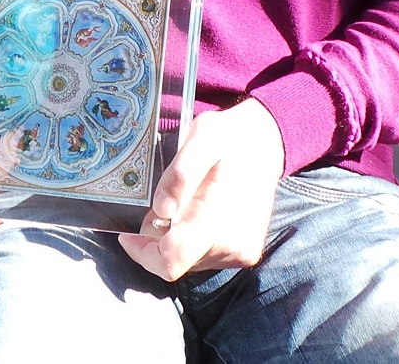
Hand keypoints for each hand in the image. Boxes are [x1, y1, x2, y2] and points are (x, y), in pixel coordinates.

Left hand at [118, 99, 284, 282]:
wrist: (269, 143)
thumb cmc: (232, 137)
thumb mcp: (203, 136)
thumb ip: (180, 174)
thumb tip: (161, 210)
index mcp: (218, 219)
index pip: (171, 261)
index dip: (142, 253)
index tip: (128, 234)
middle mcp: (232, 245)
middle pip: (176, 262)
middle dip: (156, 241)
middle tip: (157, 208)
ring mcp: (241, 252)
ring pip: (190, 261)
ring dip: (175, 240)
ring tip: (182, 205)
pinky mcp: (245, 253)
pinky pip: (205, 256)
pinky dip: (193, 240)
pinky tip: (198, 213)